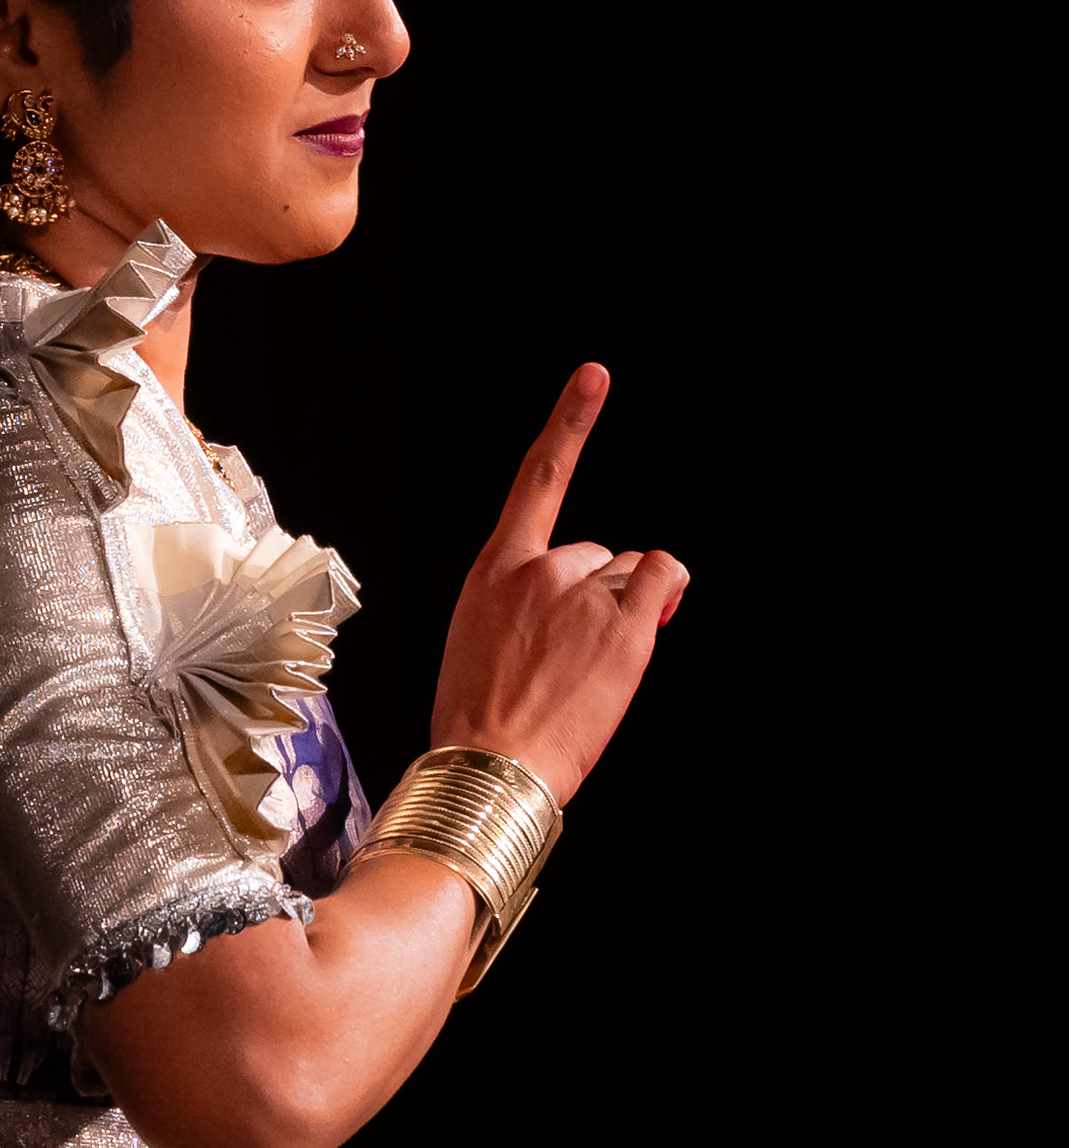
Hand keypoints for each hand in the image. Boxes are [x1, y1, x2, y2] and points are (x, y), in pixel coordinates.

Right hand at [430, 363, 686, 804]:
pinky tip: (642, 631)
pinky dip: (665, 593)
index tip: (595, 379)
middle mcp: (540, 570)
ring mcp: (583, 594)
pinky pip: (663, 578)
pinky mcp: (624, 625)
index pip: (538, 481)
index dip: (570, 423)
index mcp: (494, 571)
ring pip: (629, 575)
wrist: (489, 768)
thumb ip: (530, 603)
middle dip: (596, 595)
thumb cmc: (481, 717)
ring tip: (588, 669)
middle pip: (597, 554)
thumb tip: (595, 594)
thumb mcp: (482, 642)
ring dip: (624, 611)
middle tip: (569, 658)